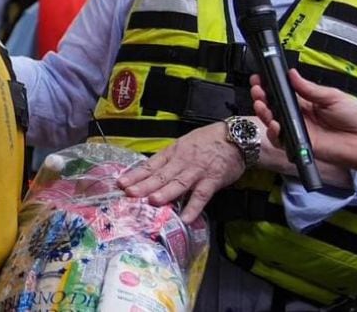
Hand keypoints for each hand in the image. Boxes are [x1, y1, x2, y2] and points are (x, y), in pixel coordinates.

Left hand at [117, 122, 244, 223]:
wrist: (235, 138)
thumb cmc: (207, 141)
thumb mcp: (184, 145)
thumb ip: (169, 160)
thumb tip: (150, 174)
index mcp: (173, 153)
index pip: (151, 165)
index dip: (136, 175)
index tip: (121, 184)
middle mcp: (182, 161)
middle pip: (161, 175)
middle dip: (144, 185)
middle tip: (129, 194)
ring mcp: (197, 171)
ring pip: (179, 183)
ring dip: (165, 193)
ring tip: (152, 202)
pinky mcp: (213, 180)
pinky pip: (202, 195)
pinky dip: (193, 207)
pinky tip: (185, 218)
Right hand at [252, 69, 356, 178]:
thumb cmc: (355, 117)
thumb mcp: (332, 96)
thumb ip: (309, 89)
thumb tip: (292, 74)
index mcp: (306, 102)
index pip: (283, 93)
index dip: (270, 86)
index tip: (260, 78)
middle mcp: (299, 116)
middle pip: (274, 107)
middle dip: (262, 97)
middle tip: (257, 89)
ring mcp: (298, 131)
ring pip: (273, 123)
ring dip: (264, 113)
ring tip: (261, 104)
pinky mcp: (300, 145)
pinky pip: (281, 141)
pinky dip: (274, 133)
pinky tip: (275, 125)